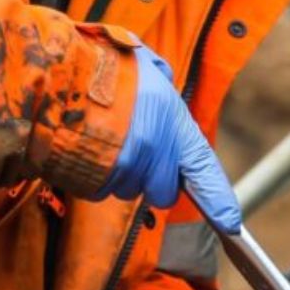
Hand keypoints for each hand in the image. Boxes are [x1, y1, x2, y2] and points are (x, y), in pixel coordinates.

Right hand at [93, 46, 241, 233]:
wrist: (60, 70)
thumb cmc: (103, 67)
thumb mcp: (146, 67)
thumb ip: (162, 88)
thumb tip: (163, 81)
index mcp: (171, 117)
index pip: (202, 166)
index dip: (217, 197)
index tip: (229, 222)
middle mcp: (154, 147)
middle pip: (161, 192)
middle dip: (150, 178)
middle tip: (132, 149)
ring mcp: (125, 165)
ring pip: (127, 190)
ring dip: (117, 174)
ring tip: (103, 138)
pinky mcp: (97, 177)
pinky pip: (99, 190)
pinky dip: (93, 176)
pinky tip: (86, 148)